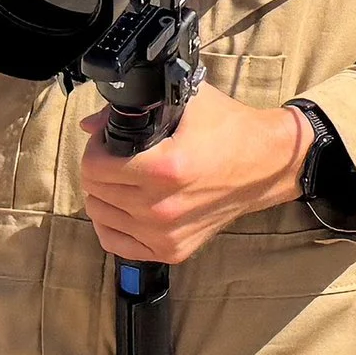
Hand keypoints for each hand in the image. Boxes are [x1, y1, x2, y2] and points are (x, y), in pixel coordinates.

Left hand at [80, 84, 309, 264]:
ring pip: (101, 217)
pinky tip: (123, 206)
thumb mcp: (185, 103)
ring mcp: (167, 234)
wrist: (267, 165)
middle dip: (98, 168)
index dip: (95, 147)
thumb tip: (89, 124)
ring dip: (104, 195)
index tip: (107, 140)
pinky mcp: (173, 251)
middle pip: (96, 191)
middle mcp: (163, 208)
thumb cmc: (229, 129)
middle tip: (115, 156)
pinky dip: (112, 224)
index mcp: (165, 169)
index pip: (95, 166)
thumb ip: (131, 110)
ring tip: (122, 178)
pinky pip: (116, 243)